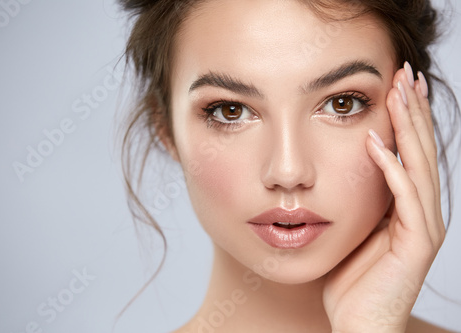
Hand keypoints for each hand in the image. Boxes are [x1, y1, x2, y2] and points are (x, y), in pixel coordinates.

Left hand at [322, 62, 444, 332]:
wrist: (357, 324)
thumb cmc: (351, 280)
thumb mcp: (354, 228)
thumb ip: (359, 199)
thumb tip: (347, 167)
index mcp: (406, 206)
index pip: (408, 152)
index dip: (404, 118)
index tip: (394, 85)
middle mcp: (421, 212)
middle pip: (419, 151)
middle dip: (411, 111)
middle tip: (404, 73)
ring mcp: (422, 228)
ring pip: (417, 166)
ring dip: (407, 128)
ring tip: (397, 93)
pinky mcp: (416, 245)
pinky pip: (404, 198)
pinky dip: (390, 169)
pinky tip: (376, 142)